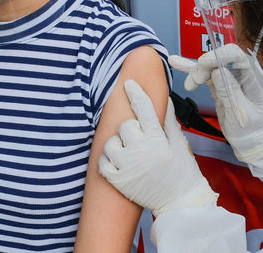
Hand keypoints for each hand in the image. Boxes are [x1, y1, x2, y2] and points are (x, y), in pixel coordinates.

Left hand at [99, 80, 217, 215]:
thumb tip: (164, 100)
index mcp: (158, 140)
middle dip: (131, 130)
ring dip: (118, 145)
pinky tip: (119, 162)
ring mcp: (127, 166)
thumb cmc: (182, 173)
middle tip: (140, 141)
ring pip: (110, 142)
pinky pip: (103, 161)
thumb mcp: (179, 145)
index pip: (144, 109)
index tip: (128, 84)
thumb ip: (168, 121)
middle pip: (124, 126)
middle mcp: (141, 151)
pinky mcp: (117, 180)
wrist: (180, 202)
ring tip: (130, 154)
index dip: (136, 93)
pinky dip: (108, 160)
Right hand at [169, 44, 262, 163]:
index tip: (204, 63)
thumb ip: (229, 91)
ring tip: (189, 85)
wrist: (250, 141)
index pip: (237, 57)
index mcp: (253, 78)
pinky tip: (177, 62)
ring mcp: (229, 80)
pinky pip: (204, 75)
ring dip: (195, 72)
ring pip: (209, 66)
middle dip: (204, 66)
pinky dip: (190, 70)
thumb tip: (217, 73)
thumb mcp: (240, 113)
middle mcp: (241, 76)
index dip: (219, 56)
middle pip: (220, 58)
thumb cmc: (252, 130)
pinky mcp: (218, 86)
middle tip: (196, 81)